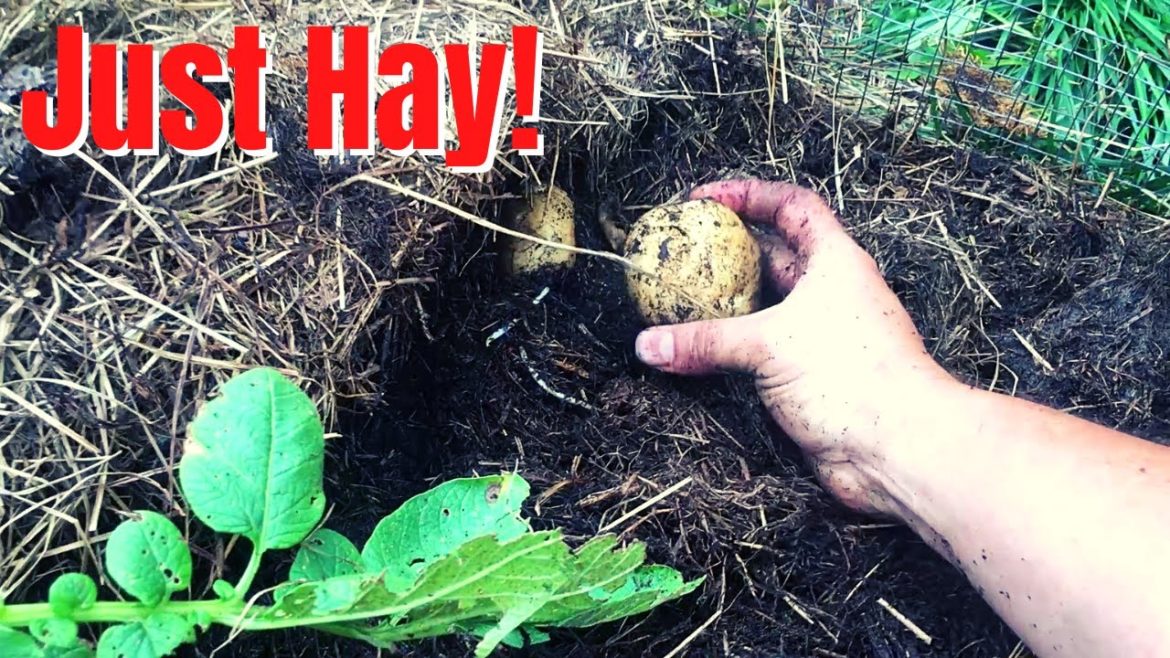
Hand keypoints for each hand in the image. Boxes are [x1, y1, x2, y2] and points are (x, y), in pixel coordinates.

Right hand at [634, 179, 958, 514]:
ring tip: (681, 297)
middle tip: (685, 249)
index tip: (705, 199)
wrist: (896, 447)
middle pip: (775, 254)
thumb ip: (706, 341)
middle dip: (730, 249)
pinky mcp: (811, 375)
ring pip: (767, 306)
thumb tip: (648, 345)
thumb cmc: (852, 376)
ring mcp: (821, 335)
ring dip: (728, 302)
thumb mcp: (770, 344)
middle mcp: (830, 292)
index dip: (749, 194)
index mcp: (834, 261)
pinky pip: (763, 349)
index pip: (791, 206)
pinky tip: (699, 350)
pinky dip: (732, 346)